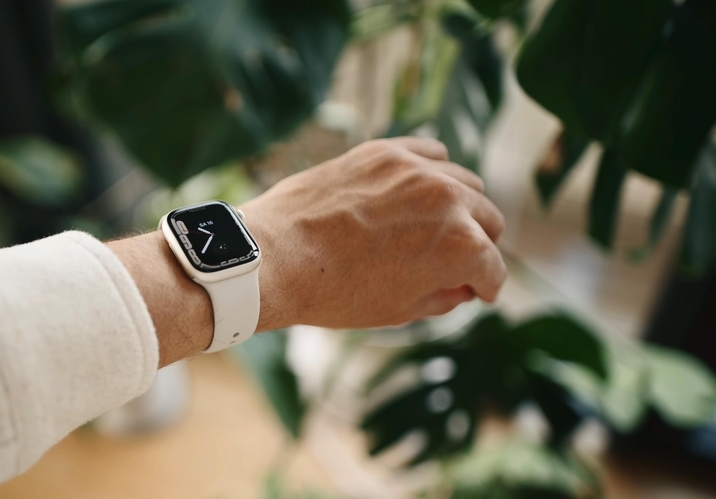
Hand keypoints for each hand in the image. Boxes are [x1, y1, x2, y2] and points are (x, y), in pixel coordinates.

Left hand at [243, 137, 506, 329]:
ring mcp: (417, 170)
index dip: (485, 286)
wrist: (277, 255)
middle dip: (478, 244)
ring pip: (465, 182)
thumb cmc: (334, 293)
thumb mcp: (398, 311)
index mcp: (462, 248)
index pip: (493, 268)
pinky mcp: (385, 151)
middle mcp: (450, 202)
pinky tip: (419, 188)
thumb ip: (442, 299)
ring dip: (460, 206)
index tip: (478, 290)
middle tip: (458, 259)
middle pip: (488, 220)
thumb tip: (461, 289)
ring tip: (438, 223)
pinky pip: (430, 152)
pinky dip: (432, 170)